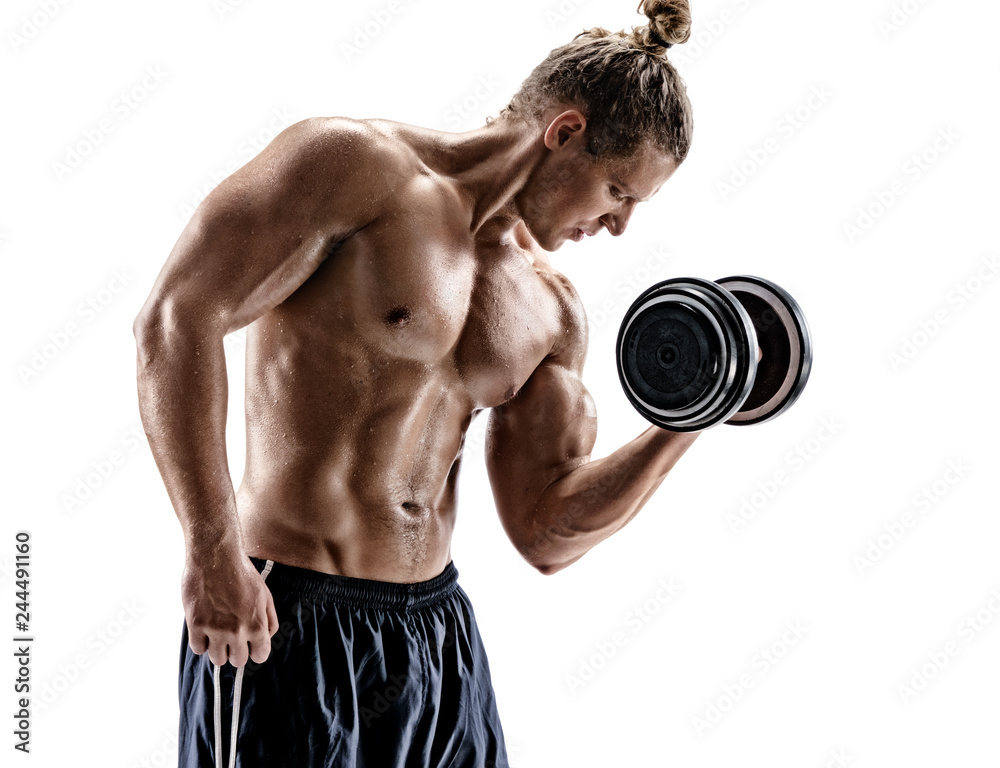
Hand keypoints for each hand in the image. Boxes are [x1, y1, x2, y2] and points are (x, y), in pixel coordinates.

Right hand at [181, 550, 278, 666]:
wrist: (215, 556)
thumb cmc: (241, 572)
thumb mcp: (264, 594)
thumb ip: (269, 619)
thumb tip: (266, 637)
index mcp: (257, 624)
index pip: (260, 656)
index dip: (256, 650)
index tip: (250, 644)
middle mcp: (237, 631)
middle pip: (238, 661)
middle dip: (237, 650)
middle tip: (232, 636)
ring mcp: (215, 630)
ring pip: (217, 660)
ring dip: (218, 649)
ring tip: (217, 633)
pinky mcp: (195, 625)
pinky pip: (198, 649)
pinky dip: (201, 642)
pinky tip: (204, 628)